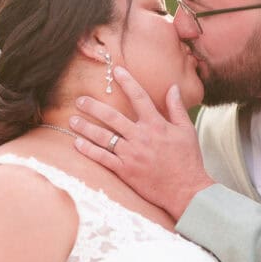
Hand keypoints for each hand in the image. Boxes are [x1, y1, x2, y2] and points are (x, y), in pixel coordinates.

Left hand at [71, 66, 213, 220]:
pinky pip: (103, 158)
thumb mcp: (187, 131)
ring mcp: (132, 154)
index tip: (116, 71)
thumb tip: (173, 87)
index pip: (139, 97)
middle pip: (112, 117)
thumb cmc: (188, 160)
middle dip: (93, 107)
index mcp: (156, 124)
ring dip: (86, 128)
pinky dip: (89, 150)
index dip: (127, 82)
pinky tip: (77, 144)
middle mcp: (141, 136)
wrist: (186, 190)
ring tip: (73, 121)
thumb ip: (177, 108)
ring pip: (103, 137)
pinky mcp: (125, 171)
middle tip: (80, 100)